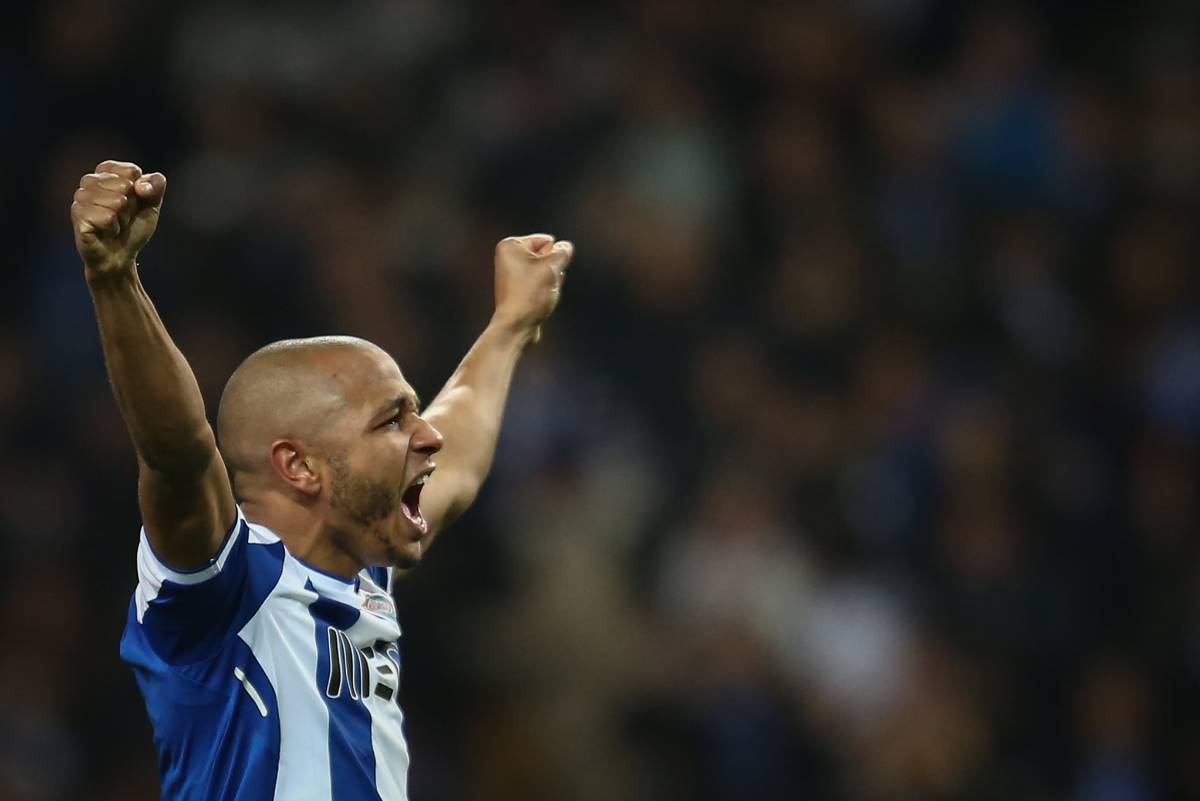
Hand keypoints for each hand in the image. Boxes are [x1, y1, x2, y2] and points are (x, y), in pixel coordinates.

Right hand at [71, 160, 165, 278]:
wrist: (120, 255)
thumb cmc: (132, 228)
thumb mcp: (152, 205)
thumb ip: (155, 186)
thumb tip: (141, 185)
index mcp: (106, 172)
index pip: (131, 171)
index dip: (141, 191)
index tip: (134, 203)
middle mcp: (90, 180)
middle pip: (125, 186)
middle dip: (131, 207)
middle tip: (123, 217)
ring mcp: (80, 196)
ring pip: (116, 201)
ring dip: (122, 218)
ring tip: (114, 224)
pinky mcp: (77, 214)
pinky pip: (107, 217)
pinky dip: (113, 228)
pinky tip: (105, 231)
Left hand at [492, 233, 573, 343]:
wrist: (517, 325)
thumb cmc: (531, 294)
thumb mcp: (552, 267)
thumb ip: (563, 252)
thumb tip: (565, 247)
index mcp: (511, 245)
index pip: (547, 241)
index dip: (553, 257)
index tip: (541, 274)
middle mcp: (508, 257)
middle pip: (546, 256)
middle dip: (552, 270)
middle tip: (542, 286)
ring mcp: (512, 273)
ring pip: (546, 271)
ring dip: (551, 281)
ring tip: (542, 294)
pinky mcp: (518, 288)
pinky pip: (540, 283)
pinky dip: (545, 290)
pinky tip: (541, 301)